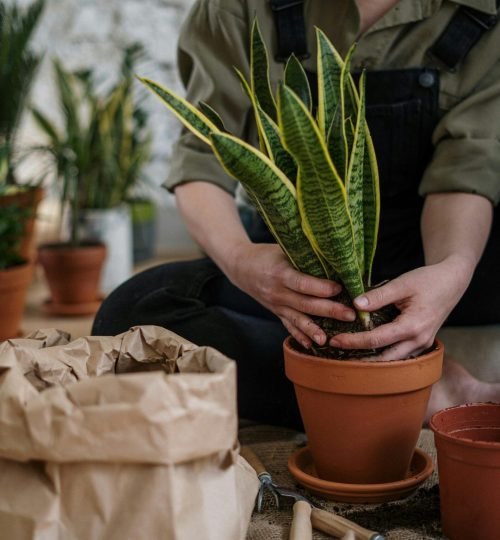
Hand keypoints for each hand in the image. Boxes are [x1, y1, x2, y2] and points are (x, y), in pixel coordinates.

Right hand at [227, 243, 355, 347]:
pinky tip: (312, 346)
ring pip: (298, 319)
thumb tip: (333, 258)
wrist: (241, 266)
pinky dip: (300, 336)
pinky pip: (288, 326)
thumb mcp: (282, 249)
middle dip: (329, 310)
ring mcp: (276, 305)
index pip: (302, 283)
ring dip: (315, 330)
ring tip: (330, 339)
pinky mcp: (276, 312)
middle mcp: (277, 292)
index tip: (340, 288)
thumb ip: (303, 255)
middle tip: (350, 315)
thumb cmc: (266, 254)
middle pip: (305, 304)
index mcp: (279, 273)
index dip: (321, 288)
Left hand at [329, 257, 472, 359]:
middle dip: (359, 357)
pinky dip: (383, 354)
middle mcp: (419, 340)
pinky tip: (367, 350)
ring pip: (393, 360)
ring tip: (348, 355)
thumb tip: (355, 305)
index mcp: (413, 326)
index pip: (377, 340)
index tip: (335, 340)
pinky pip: (400, 355)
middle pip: (384, 358)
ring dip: (371, 360)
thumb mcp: (402, 283)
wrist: (452, 281)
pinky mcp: (421, 343)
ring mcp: (422, 344)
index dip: (354, 341)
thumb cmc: (428, 280)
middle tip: (336, 351)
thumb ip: (378, 296)